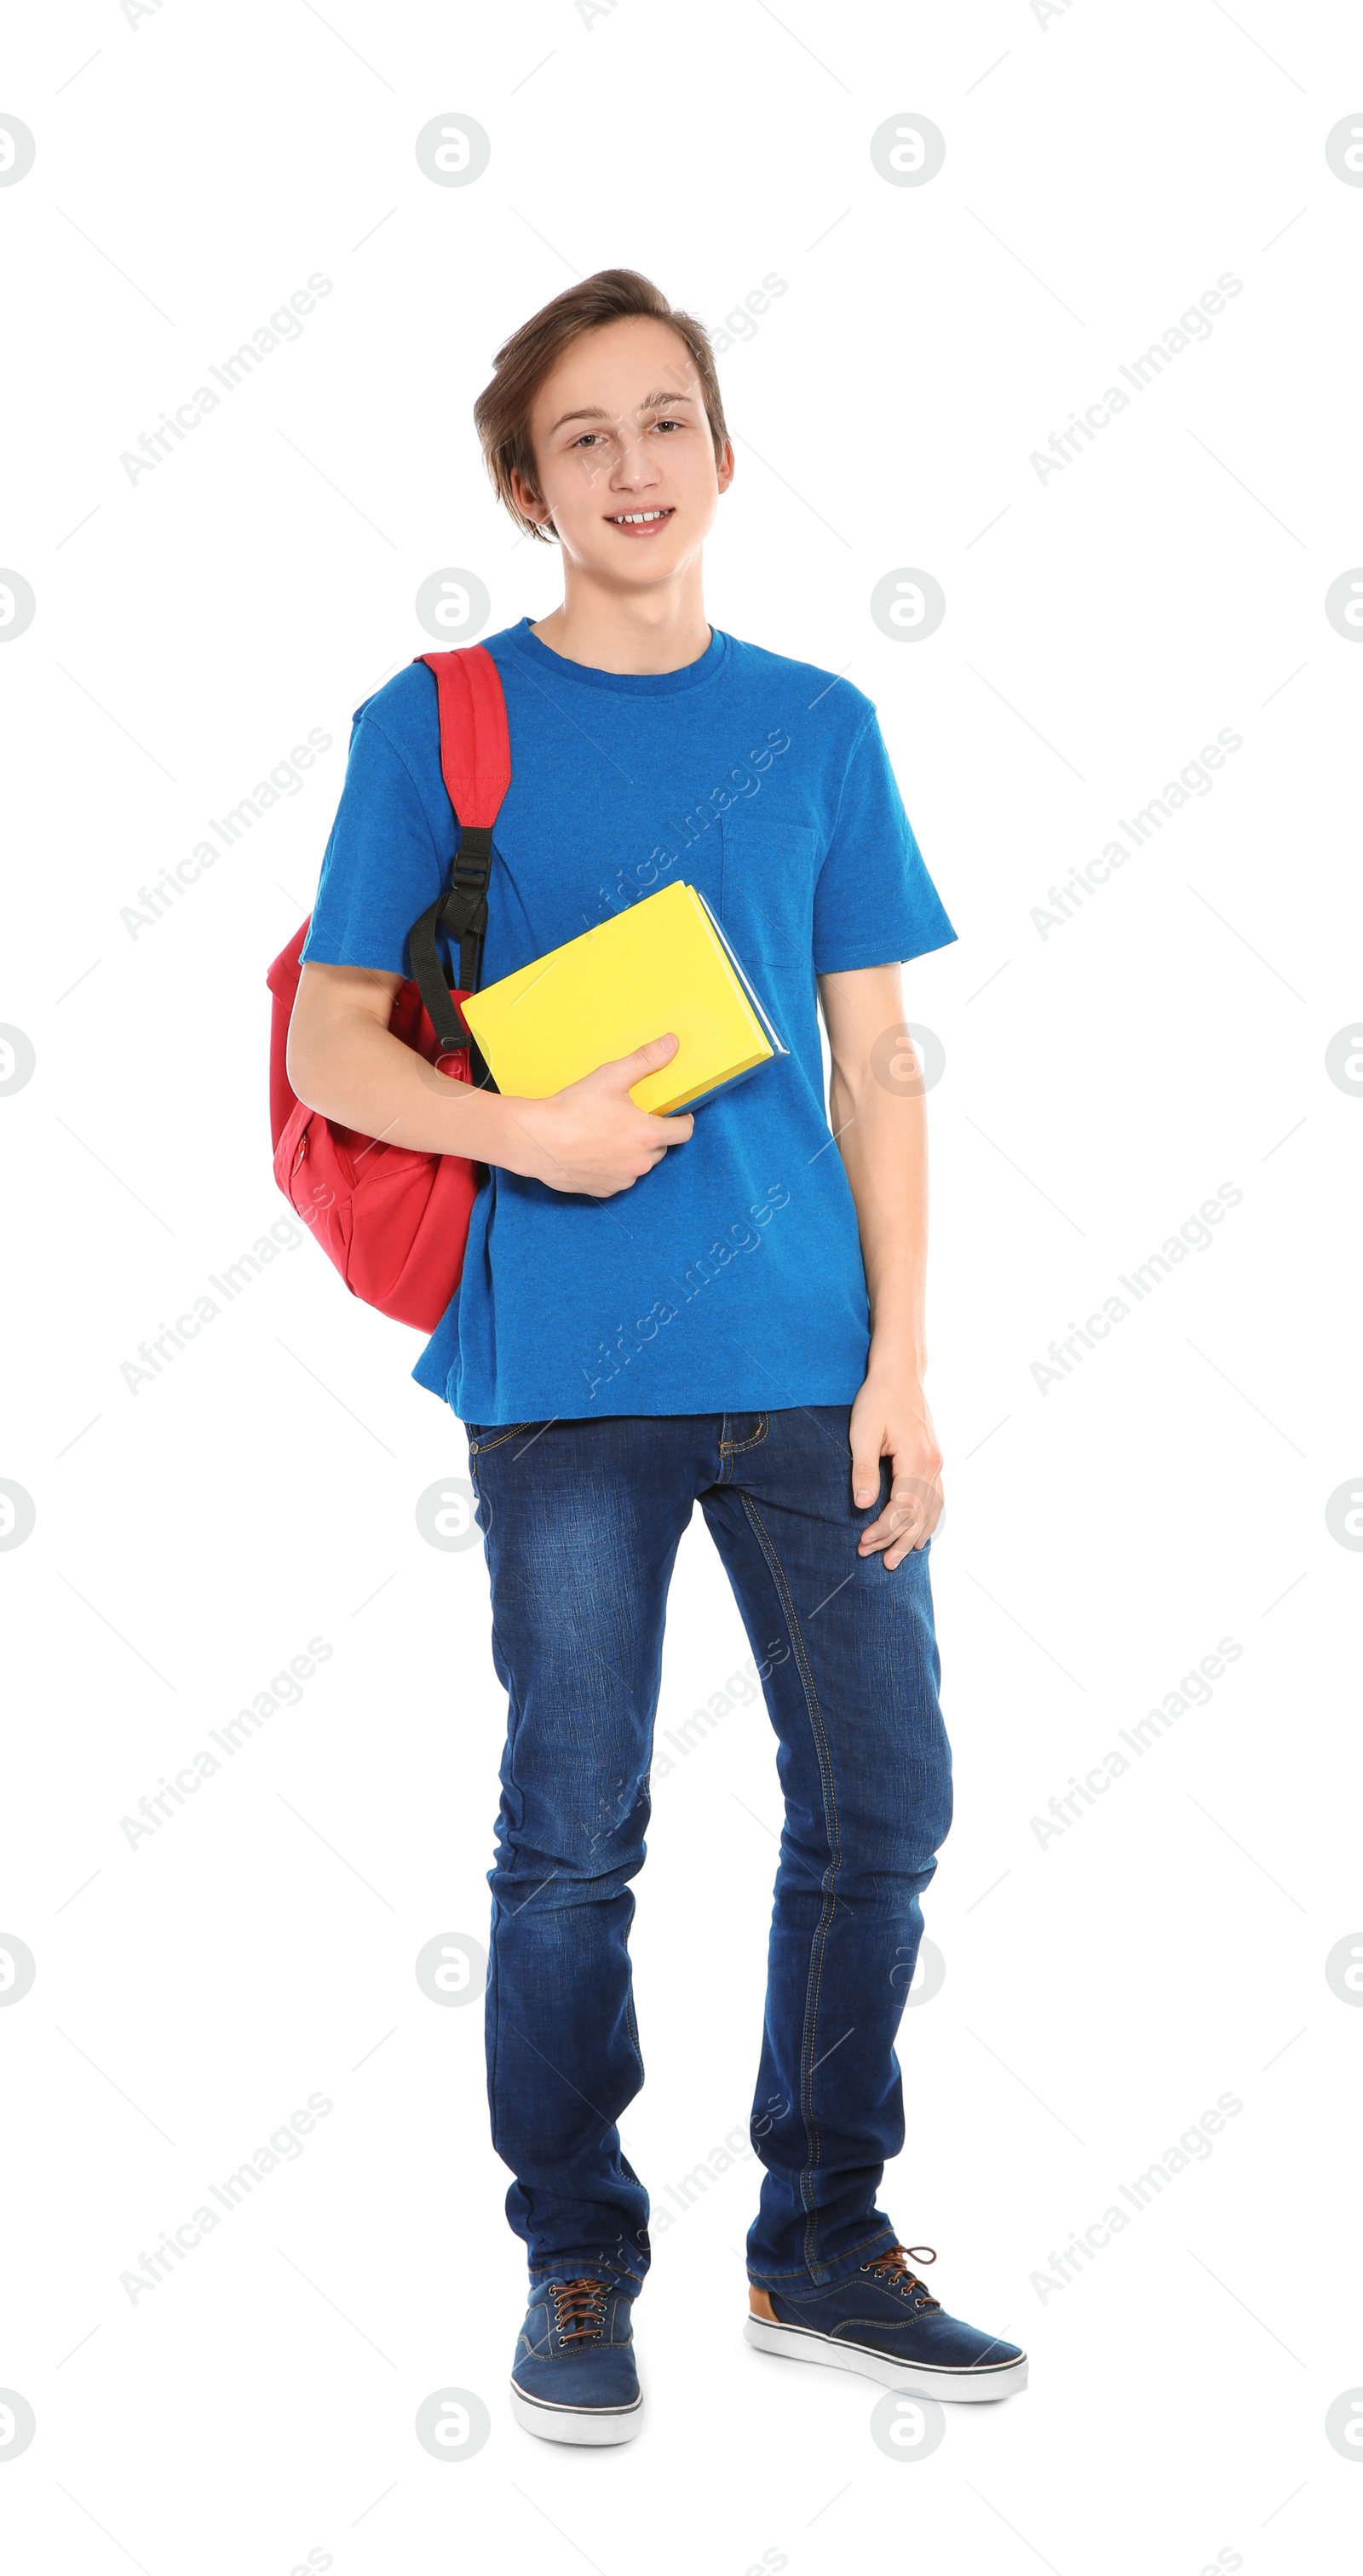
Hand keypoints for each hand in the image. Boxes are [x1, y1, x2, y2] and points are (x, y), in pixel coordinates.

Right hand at [500, 1033, 694, 1197]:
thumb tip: (672, 1043)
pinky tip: (596, 1151)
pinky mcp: (604, 1191)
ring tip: (609, 1134)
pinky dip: (613, 1167)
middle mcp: (640, 1162)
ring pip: (639, 1165)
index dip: (682, 1120)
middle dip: (652, 1134)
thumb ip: (645, 1060)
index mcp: (647, 1135)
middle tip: (631, 1118)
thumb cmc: (573, 1109)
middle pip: (661, 1148)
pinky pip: (619, 1178)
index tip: (674, 1113)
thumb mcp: (611, 1077)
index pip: (684, 1132)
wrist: (537, 1141)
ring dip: (633, 1152)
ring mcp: (622, 1180)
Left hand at [849, 1369, 943, 1567]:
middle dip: (899, 1541)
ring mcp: (937, 1463)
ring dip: (917, 1536)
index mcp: (916, 1458)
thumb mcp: (862, 1432)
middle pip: (921, 1515)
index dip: (883, 1530)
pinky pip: (938, 1498)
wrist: (900, 1374)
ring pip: (933, 1510)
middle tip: (880, 1562)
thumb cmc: (877, 1399)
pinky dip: (930, 1520)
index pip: (902, 1508)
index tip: (862, 1542)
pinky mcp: (935, 1460)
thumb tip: (862, 1505)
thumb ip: (863, 1469)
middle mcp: (933, 1464)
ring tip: (901, 1558)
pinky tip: (921, 1534)